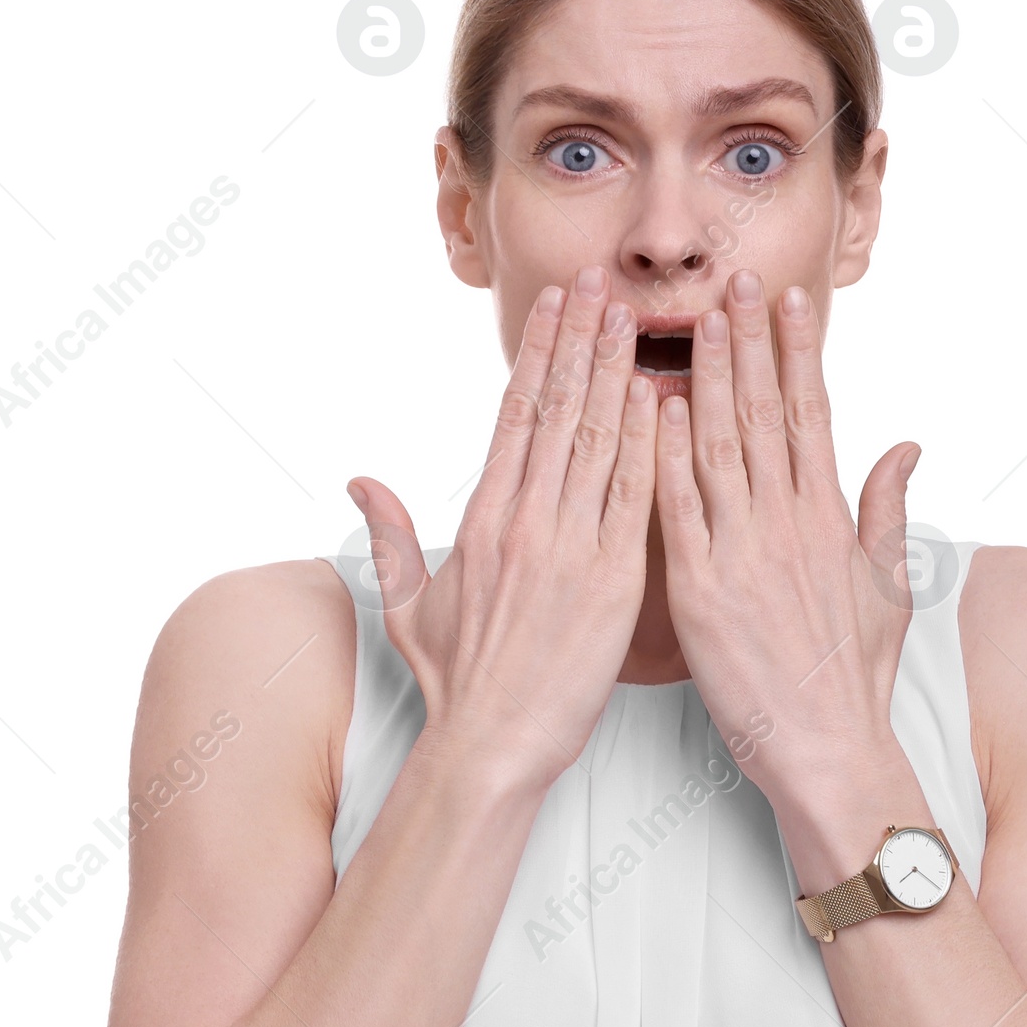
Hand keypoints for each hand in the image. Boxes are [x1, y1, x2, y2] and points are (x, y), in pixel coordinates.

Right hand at [347, 268, 656, 790]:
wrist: (492, 742)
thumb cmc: (457, 681)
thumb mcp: (407, 604)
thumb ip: (390, 536)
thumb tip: (362, 485)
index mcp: (483, 518)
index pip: (514, 415)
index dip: (539, 353)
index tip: (557, 307)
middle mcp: (526, 520)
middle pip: (558, 409)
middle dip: (581, 340)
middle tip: (602, 284)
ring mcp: (571, 548)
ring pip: (597, 440)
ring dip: (618, 373)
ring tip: (635, 319)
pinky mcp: (613, 581)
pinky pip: (635, 498)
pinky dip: (648, 444)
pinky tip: (664, 397)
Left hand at [652, 269, 921, 809]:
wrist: (828, 748)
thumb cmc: (854, 677)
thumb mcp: (889, 588)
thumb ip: (888, 511)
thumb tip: (906, 445)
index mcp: (830, 519)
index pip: (811, 414)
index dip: (795, 353)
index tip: (783, 301)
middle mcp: (788, 525)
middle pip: (764, 413)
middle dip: (746, 342)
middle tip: (730, 281)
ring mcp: (744, 554)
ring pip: (718, 447)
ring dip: (702, 379)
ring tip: (690, 322)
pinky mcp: (701, 592)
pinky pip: (678, 510)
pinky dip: (663, 456)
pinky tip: (650, 407)